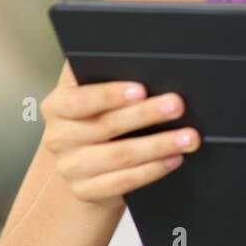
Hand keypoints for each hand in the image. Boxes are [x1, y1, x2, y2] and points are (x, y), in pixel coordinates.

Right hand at [41, 64, 200, 207]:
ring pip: (120, 156)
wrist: (83, 164)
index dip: (110, 95)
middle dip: (147, 114)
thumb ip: (104, 73)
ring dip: (159, 145)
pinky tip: (173, 159)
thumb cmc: (96, 118)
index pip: (80, 100)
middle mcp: (58, 138)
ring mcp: (70, 168)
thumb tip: (134, 54)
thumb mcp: (92, 93)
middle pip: (107, 126)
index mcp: (57, 107)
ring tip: (188, 137)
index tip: (141, 89)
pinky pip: (123, 182)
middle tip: (177, 106)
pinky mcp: (85, 191)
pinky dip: (152, 170)